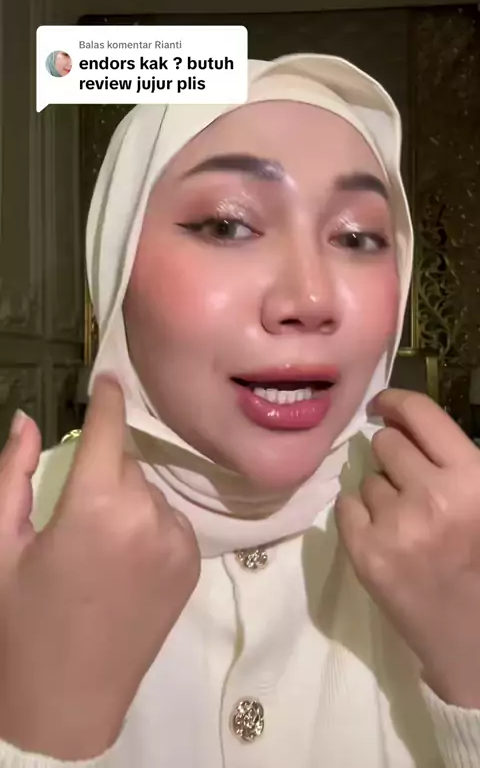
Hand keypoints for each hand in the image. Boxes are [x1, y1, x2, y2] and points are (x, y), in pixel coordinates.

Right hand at [0, 376, 199, 758]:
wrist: (70, 702)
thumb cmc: (22, 623)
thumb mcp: (1, 546)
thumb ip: (12, 473)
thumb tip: (24, 416)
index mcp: (95, 506)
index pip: (111, 428)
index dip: (107, 398)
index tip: (106, 377)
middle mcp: (148, 514)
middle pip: (128, 463)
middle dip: (104, 470)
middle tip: (76, 509)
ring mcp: (178, 541)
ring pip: (151, 491)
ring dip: (128, 498)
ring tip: (99, 546)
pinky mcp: (194, 564)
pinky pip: (170, 520)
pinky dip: (150, 524)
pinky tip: (124, 562)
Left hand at [334, 389, 479, 708]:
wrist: (473, 639)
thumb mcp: (479, 499)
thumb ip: (451, 462)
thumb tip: (398, 422)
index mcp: (473, 478)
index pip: (421, 414)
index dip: (396, 402)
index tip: (383, 405)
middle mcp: (433, 495)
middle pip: (386, 443)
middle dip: (394, 456)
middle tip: (409, 483)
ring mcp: (396, 526)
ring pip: (367, 478)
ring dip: (381, 492)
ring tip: (405, 522)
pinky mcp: (366, 554)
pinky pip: (346, 506)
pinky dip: (359, 515)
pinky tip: (382, 534)